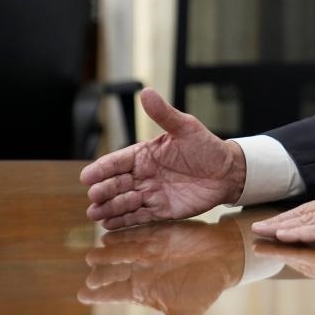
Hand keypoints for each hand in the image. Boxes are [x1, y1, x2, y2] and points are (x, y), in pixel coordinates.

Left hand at [77, 219, 243, 314]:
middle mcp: (141, 269)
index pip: (114, 292)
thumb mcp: (186, 313)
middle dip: (100, 273)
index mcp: (144, 290)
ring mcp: (149, 250)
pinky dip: (124, 235)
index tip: (83, 294)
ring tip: (95, 255)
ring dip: (107, 253)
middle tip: (92, 277)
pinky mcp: (159, 233)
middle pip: (113, 270)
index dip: (99, 294)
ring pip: (120, 251)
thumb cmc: (206, 287)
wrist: (226, 258)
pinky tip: (111, 237)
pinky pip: (137, 233)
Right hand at [80, 88, 246, 228]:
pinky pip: (137, 217)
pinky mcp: (160, 210)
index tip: (87, 176)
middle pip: (114, 184)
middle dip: (102, 190)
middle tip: (95, 195)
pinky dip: (123, 221)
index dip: (101, 169)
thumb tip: (146, 91)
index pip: (116, 162)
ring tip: (98, 212)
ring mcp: (150, 193)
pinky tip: (110, 223)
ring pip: (121, 203)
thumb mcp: (186, 127)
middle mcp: (143, 175)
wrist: (227, 172)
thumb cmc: (206, 147)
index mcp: (144, 155)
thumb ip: (164, 113)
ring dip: (109, 207)